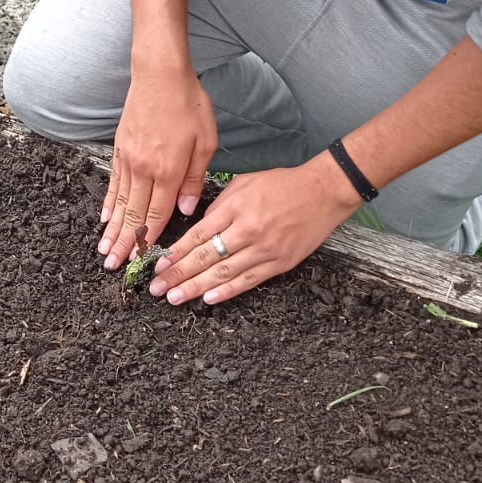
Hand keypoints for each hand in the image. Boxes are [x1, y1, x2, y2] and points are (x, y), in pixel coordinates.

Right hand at [99, 63, 215, 270]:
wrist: (159, 74)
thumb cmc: (188, 104)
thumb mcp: (206, 141)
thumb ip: (196, 178)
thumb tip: (188, 208)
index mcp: (169, 170)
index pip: (158, 214)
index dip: (150, 240)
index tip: (142, 261)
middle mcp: (145, 169)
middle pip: (133, 214)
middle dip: (124, 244)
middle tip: (113, 267)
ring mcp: (129, 159)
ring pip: (120, 202)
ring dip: (112, 229)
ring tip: (104, 251)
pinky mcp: (120, 149)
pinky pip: (113, 183)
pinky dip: (108, 203)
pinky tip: (104, 218)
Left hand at [148, 156, 360, 306]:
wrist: (324, 192)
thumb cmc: (282, 184)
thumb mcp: (244, 183)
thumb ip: (219, 206)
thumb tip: (199, 227)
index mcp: (236, 208)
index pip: (198, 235)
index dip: (177, 253)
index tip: (158, 265)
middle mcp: (248, 230)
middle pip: (205, 257)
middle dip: (178, 275)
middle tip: (157, 289)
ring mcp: (264, 249)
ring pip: (223, 274)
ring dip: (195, 288)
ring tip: (174, 298)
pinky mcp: (280, 263)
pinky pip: (249, 280)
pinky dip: (227, 292)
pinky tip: (208, 299)